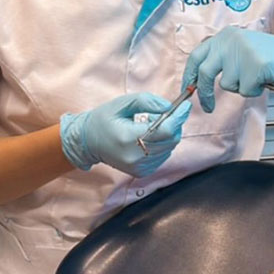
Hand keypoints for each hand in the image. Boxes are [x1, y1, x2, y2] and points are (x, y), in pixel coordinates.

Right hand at [60, 92, 190, 175]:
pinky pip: (163, 156)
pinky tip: (147, 138)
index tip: (185, 105)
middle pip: (171, 140)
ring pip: (169, 148)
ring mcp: (139, 167)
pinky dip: (162, 145)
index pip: (165, 130)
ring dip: (167, 134)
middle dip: (174, 124)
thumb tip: (169, 107)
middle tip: (163, 113)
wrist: (87, 142)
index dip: (178, 117)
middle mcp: (135, 157)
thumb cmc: (104, 119)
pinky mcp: (141, 172)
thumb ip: (147, 101)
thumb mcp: (122, 103)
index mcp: (128, 138)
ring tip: (148, 125)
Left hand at [181, 28, 273, 112]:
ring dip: (242, 87)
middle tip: (208, 106)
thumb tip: (200, 81)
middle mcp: (230, 41)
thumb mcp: (242, 49)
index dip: (190, 75)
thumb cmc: (273, 56)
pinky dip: (255, 90)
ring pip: (228, 85)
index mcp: (225, 36)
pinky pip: (245, 90)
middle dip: (204, 93)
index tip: (188, 90)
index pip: (196, 56)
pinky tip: (265, 78)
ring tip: (257, 76)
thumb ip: (222, 59)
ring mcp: (242, 53)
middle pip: (205, 73)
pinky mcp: (254, 66)